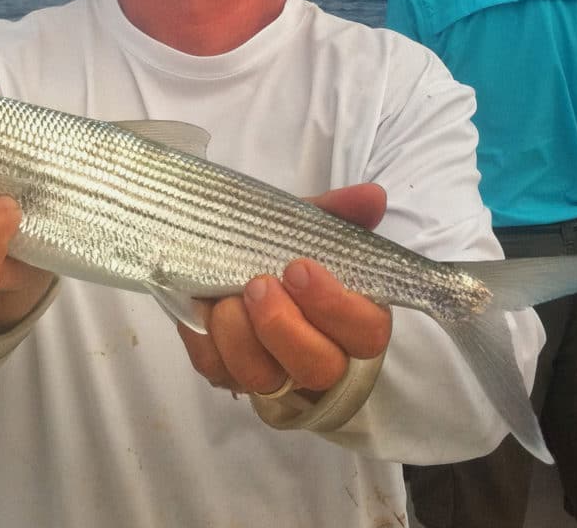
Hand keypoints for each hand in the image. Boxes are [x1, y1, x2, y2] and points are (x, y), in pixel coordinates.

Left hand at [178, 182, 391, 396]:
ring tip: (227, 298)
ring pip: (265, 379)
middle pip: (320, 369)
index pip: (367, 333)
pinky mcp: (229, 375)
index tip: (299, 267)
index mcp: (350, 317)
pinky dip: (207, 338)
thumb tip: (372, 197)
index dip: (336, 307)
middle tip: (259, 284)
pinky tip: (204, 308)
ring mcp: (274, 372)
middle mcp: (319, 354)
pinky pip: (218, 371)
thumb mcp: (305, 223)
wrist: (220, 250)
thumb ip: (339, 212)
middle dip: (284, 327)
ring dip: (241, 336)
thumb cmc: (278, 245)